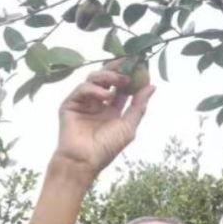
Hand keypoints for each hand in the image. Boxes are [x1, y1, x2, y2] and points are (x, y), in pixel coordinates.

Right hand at [53, 61, 153, 178]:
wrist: (84, 161)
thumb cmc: (106, 148)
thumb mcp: (129, 126)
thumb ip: (139, 106)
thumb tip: (152, 86)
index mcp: (112, 110)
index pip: (122, 87)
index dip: (131, 76)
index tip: (141, 65)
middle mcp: (97, 103)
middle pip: (107, 78)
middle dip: (118, 69)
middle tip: (129, 63)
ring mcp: (83, 102)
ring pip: (94, 79)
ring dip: (108, 76)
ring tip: (120, 81)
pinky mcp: (70, 104)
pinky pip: (82, 89)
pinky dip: (95, 89)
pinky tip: (105, 96)